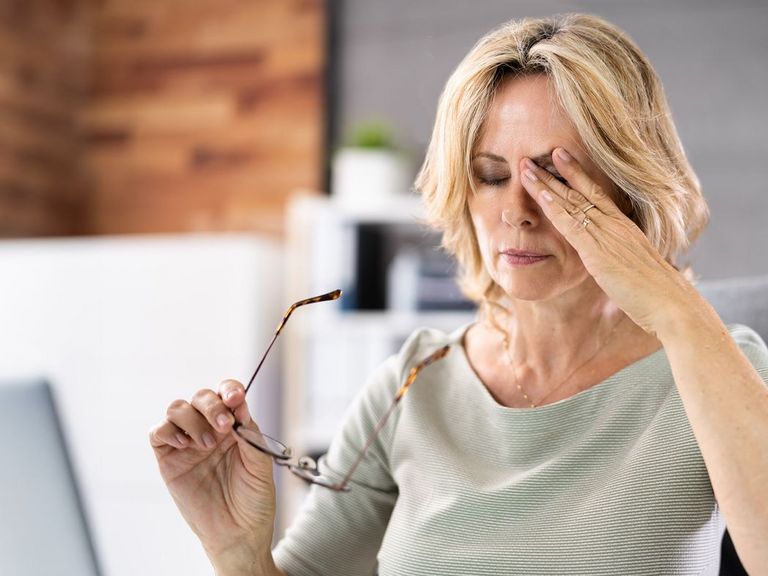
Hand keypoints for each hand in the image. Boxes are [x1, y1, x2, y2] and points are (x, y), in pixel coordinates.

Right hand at [149, 380, 276, 565]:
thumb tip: (239, 404)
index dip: (229, 389)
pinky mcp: (169, 459)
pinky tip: (184, 444)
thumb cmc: (253, 499)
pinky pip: (158, 432)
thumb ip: (249, 433)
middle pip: (201, 397)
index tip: (235, 397)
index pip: (228, 394)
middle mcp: (210, 429)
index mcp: (235, 426)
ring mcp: (188, 443)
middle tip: (223, 426)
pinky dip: (167, 430)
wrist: (238, 533)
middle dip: (211, 405)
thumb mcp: (260, 463)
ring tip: (205, 444)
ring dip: (191, 419)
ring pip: (177, 408)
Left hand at [520, 147, 695, 334]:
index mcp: (624, 226)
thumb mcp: (635, 267)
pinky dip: (555, 208)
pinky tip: (540, 195)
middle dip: (553, 173)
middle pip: (579, 192)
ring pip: (571, 202)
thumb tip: (613, 261)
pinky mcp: (599, 251)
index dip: (576, 174)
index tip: (559, 157)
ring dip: (545, 185)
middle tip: (531, 157)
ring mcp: (607, 235)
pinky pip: (572, 224)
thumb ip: (620, 258)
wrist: (669, 303)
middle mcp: (615, 224)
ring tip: (525, 168)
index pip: (596, 194)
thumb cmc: (655, 292)